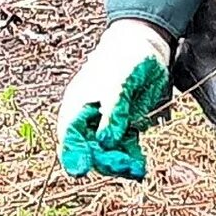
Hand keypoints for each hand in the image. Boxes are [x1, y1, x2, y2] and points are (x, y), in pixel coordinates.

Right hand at [56, 20, 173, 179]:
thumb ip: (112, 114)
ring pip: (108, 151)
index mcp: (77, 106)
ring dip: (119, 162)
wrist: (146, 44)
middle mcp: (89, 118)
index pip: (70, 135)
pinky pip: (125, 147)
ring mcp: (107, 122)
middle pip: (89, 148)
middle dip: (103, 160)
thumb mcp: (117, 86)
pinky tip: (139, 167)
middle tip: (121, 166)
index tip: (79, 171)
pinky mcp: (126, 125)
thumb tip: (105, 142)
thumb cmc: (123, 60)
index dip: (73, 154)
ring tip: (135, 169)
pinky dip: (131, 157)